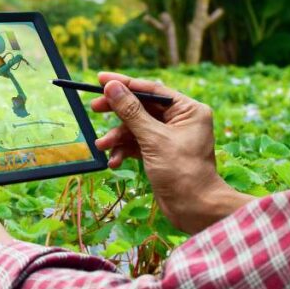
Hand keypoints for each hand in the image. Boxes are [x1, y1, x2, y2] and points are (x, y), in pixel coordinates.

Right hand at [91, 72, 253, 233]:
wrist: (194, 208)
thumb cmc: (182, 172)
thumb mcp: (153, 139)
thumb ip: (131, 112)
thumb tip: (112, 88)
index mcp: (188, 110)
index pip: (151, 90)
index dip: (125, 84)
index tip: (100, 79)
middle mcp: (180, 120)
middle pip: (141, 107)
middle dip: (117, 112)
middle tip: (94, 108)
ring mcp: (169, 137)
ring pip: (135, 128)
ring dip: (117, 137)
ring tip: (102, 146)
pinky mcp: (160, 153)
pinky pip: (136, 144)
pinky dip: (124, 151)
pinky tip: (114, 161)